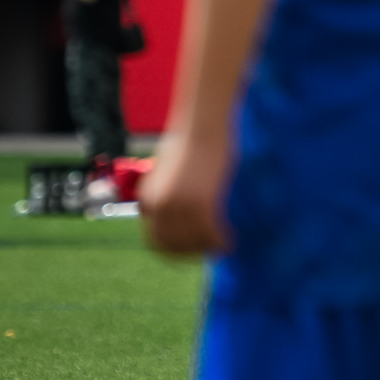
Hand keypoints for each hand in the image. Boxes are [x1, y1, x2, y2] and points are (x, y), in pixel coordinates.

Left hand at [139, 131, 231, 255]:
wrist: (202, 125)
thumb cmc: (188, 142)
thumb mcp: (164, 170)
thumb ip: (162, 192)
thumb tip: (160, 210)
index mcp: (150, 199)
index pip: (156, 240)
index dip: (173, 252)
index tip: (189, 253)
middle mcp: (161, 205)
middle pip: (175, 244)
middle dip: (192, 253)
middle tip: (209, 252)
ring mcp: (181, 205)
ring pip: (194, 240)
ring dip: (208, 248)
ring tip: (222, 247)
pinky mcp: (202, 201)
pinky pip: (211, 232)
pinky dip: (220, 241)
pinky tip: (229, 242)